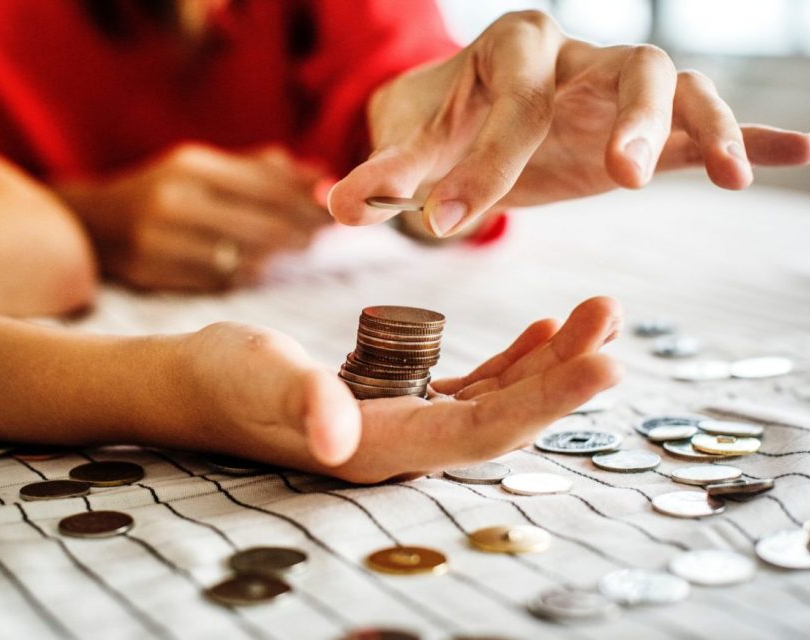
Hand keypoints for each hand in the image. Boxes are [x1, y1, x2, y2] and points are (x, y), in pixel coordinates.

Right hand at [57, 144, 331, 290]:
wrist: (93, 223)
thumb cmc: (162, 191)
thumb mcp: (203, 167)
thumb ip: (261, 170)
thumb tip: (321, 176)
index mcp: (190, 167)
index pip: (265, 187)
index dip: (305, 202)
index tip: (333, 210)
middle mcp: (174, 201)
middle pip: (260, 225)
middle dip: (300, 231)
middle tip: (323, 235)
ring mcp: (160, 241)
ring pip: (242, 258)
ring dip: (277, 257)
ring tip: (297, 249)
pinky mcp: (153, 273)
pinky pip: (217, 281)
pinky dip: (245, 274)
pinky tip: (260, 268)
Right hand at [166, 296, 621, 482]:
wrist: (195, 383)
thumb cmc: (221, 378)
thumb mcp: (259, 378)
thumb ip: (301, 402)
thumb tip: (336, 437)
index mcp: (380, 448)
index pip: (482, 432)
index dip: (547, 404)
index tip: (606, 364)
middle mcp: (404, 446)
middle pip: (505, 417)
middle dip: (565, 375)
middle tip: (613, 321)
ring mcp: (404, 425)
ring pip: (496, 399)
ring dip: (550, 362)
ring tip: (596, 316)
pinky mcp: (398, 401)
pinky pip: (471, 386)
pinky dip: (512, 359)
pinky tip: (542, 333)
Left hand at [329, 11, 809, 236]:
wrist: (465, 116)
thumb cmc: (438, 126)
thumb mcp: (409, 147)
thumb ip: (382, 176)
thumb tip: (337, 206)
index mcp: (512, 49)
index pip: (512, 102)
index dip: (481, 163)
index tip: (447, 224)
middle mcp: (575, 54)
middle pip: (627, 65)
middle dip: (627, 118)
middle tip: (619, 178)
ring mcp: (615, 87)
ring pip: (678, 85)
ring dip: (704, 124)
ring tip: (727, 174)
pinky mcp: (642, 126)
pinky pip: (705, 122)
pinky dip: (747, 135)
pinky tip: (795, 154)